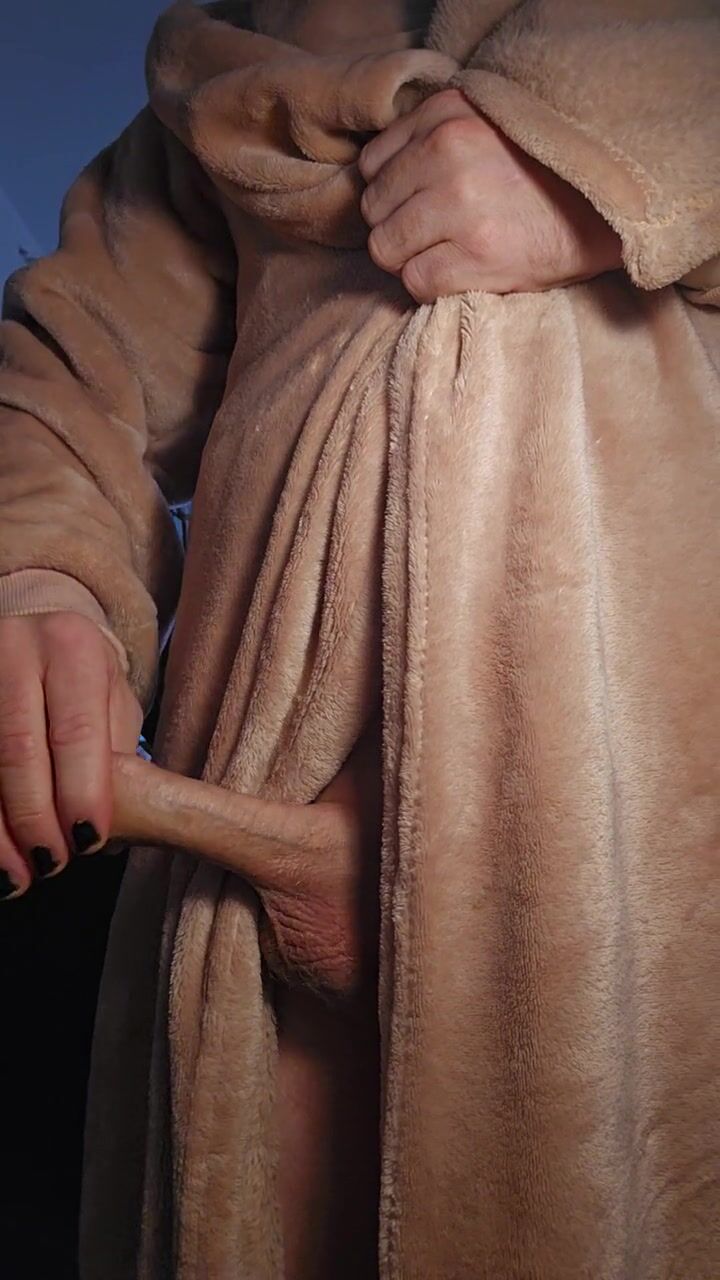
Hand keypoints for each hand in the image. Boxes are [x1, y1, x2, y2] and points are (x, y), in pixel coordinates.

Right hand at [0, 612, 142, 898]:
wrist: (31, 633)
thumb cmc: (80, 680)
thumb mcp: (111, 700)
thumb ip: (115, 757)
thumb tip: (111, 837)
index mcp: (72, 648)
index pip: (76, 729)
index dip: (81, 790)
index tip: (88, 841)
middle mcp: (15, 650)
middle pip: (17, 749)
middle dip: (35, 817)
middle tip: (53, 863)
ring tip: (18, 875)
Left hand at [359, 88, 622, 301]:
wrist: (606, 207)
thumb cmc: (540, 174)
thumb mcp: (485, 126)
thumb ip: (431, 137)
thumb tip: (376, 178)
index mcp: (446, 114)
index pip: (372, 165)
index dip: (391, 192)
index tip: (417, 203)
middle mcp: (448, 152)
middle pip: (374, 209)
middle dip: (397, 228)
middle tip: (434, 234)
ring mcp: (460, 206)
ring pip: (386, 248)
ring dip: (410, 259)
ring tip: (446, 254)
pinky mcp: (476, 256)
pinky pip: (415, 281)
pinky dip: (432, 285)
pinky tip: (461, 273)